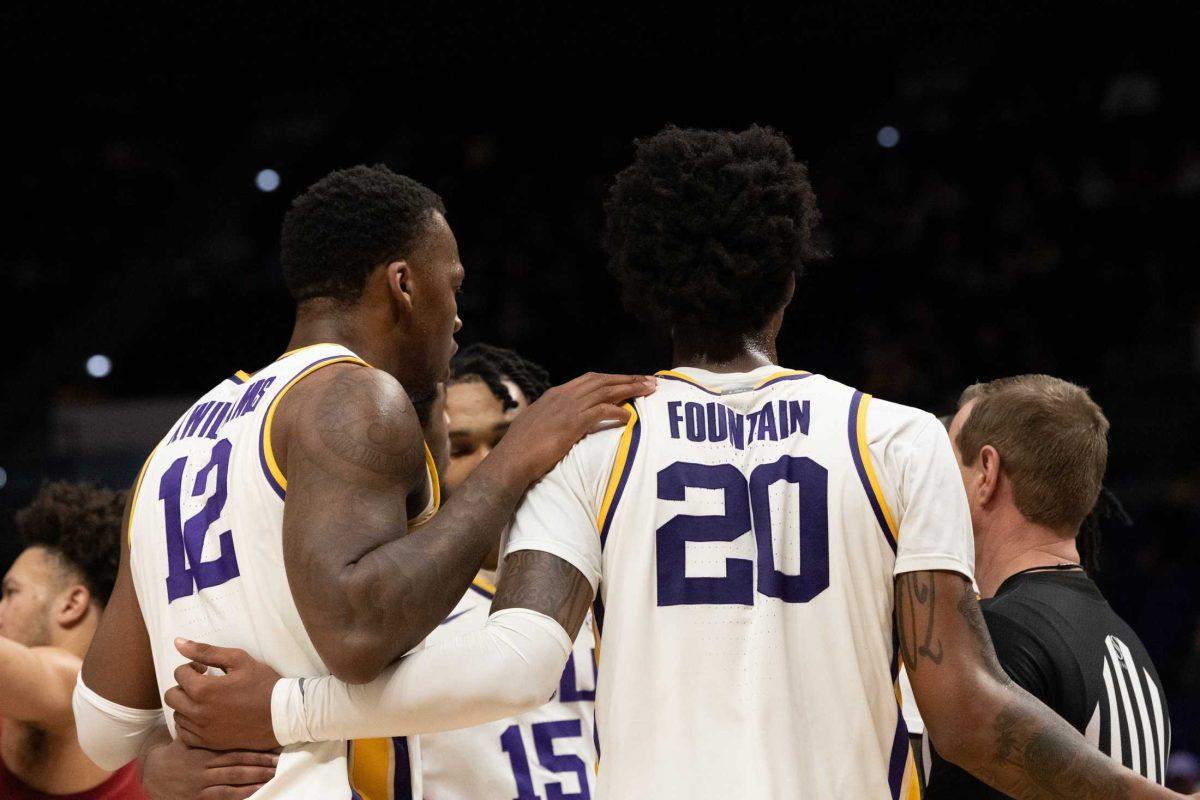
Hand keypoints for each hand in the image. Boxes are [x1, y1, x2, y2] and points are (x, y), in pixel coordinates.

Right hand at [139, 727, 276, 799]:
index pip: (233, 749)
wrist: (155, 775)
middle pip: (236, 765)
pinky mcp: (198, 798)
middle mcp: (203, 767)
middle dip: (259, 764)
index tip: (271, 748)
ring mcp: (201, 784)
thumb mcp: (190, 737)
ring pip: (232, 781)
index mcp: (204, 750)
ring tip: (272, 774)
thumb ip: (207, 728)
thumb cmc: (179, 752)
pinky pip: (223, 796)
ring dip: (254, 779)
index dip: (253, 750)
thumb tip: (224, 705)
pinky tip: (256, 790)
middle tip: (277, 761)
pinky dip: (241, 794)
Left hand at [164, 639, 281, 750]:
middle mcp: (198, 712)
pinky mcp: (208, 743)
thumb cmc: (263, 684)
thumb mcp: (238, 660)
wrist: (282, 716)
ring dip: (186, 704)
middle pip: (172, 695)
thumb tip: (178, 642)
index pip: (179, 673)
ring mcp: (202, 730)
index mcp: (204, 690)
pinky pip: (184, 733)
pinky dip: (189, 723)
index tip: (205, 669)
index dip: (192, 667)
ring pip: (177, 714)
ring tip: (206, 700)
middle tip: (203, 683)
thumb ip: (206, 651)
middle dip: (184, 685)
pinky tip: (205, 716)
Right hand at [494, 372, 655, 482]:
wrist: (511, 459)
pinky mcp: (573, 422)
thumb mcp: (538, 425)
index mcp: (555, 394)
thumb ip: (552, 419)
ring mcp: (568, 407)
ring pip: (607, 391)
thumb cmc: (522, 448)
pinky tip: (630, 416)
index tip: (629, 380)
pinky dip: (618, 411)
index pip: (590, 380)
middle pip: (603, 380)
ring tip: (649, 390)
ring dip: (630, 389)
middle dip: (628, 379)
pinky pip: (602, 411)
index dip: (612, 379)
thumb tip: (561, 423)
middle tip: (650, 380)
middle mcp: (564, 395)